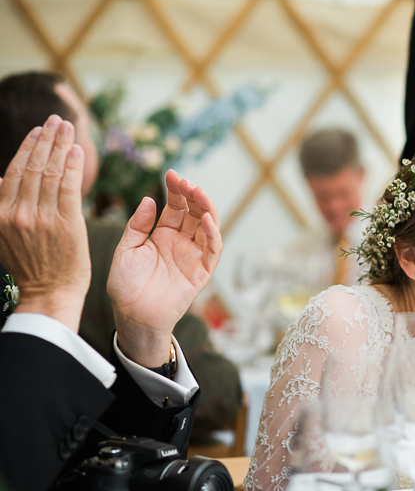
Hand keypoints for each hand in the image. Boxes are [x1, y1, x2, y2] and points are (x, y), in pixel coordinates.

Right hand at [0, 116, 89, 330]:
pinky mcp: (64, 223)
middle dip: (46, 139)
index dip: (28, 147)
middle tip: (57, 119)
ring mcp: (40, 217)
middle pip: (32, 166)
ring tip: (68, 128)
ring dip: (60, 146)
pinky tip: (78, 151)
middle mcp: (16, 212)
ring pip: (49, 172)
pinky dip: (72, 166)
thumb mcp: (3, 235)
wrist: (49, 293)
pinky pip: (68, 187)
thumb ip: (1, 205)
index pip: (13, 171)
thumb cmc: (31, 265)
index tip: (39, 130)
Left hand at [108, 169, 222, 367]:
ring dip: (206, 208)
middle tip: (186, 182)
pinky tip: (205, 219)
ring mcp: (193, 256)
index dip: (175, 190)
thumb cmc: (126, 286)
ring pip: (207, 226)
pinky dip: (213, 233)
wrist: (132, 316)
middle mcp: (181, 242)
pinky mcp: (202, 271)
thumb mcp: (126, 250)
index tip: (171, 174)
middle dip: (192, 194)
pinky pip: (213, 249)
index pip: (175, 207)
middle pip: (194, 212)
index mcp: (162, 235)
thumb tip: (150, 199)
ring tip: (198, 192)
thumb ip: (137, 226)